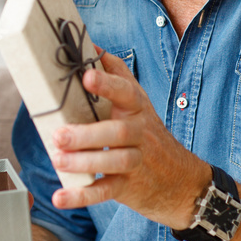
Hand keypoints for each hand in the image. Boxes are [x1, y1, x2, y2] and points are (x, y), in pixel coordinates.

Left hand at [49, 49, 210, 227]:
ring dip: (84, 162)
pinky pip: (106, 191)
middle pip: (117, 131)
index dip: (107, 84)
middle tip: (59, 135)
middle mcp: (139, 132)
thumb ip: (117, 75)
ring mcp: (136, 161)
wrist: (182, 182)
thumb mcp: (138, 102)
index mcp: (137, 108)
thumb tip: (93, 44)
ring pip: (113, 161)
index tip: (87, 77)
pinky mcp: (129, 186)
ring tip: (58, 160)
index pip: (126, 91)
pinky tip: (60, 197)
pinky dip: (82, 195)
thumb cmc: (147, 134)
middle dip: (87, 134)